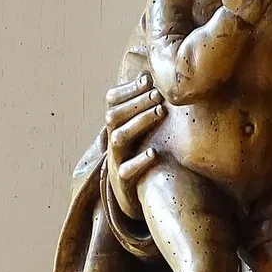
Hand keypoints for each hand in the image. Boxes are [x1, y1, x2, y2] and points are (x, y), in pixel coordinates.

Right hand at [105, 74, 164, 217]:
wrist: (130, 196)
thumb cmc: (138, 155)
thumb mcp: (139, 130)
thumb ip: (143, 106)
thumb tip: (151, 75)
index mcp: (116, 126)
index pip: (112, 101)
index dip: (127, 89)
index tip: (148, 79)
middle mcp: (113, 141)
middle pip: (114, 116)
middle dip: (136, 103)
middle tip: (158, 95)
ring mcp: (116, 161)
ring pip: (119, 139)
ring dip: (139, 123)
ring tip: (160, 113)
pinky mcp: (124, 182)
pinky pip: (127, 171)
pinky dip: (139, 161)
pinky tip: (154, 153)